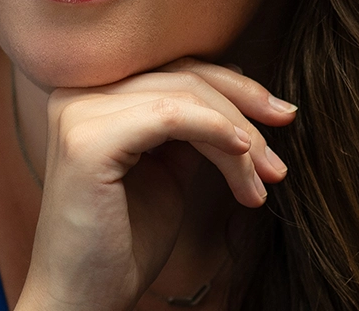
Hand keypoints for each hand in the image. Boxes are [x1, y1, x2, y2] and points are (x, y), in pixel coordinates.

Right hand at [15, 58, 296, 310]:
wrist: (82, 301)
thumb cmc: (123, 242)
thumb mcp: (166, 170)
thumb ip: (188, 128)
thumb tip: (233, 89)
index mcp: (93, 94)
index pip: (173, 69)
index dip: (232, 86)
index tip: (279, 115)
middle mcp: (79, 92)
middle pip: (181, 75)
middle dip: (244, 107)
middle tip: (279, 155)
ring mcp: (79, 111)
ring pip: (183, 96)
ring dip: (238, 134)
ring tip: (264, 180)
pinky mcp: (88, 139)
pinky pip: (169, 116)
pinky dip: (214, 130)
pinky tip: (242, 157)